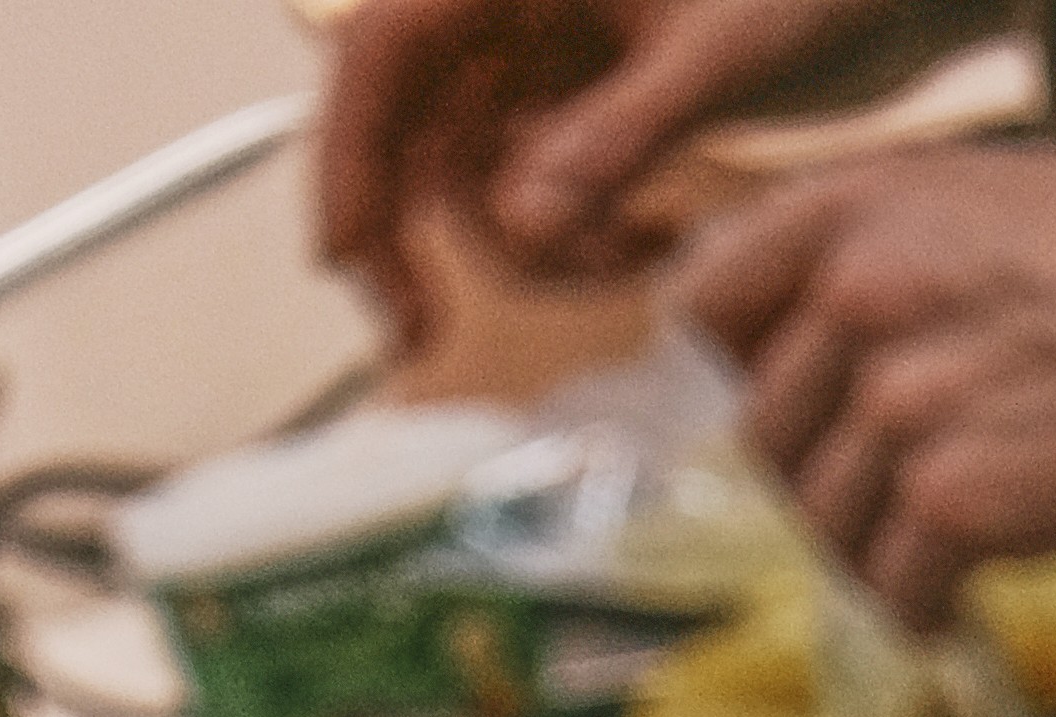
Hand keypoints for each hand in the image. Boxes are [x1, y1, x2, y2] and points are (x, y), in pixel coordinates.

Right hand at [315, 0, 958, 346]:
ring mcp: (531, 42)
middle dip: (413, 232)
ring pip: (473, 166)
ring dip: (530, 242)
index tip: (344, 259)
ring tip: (632, 260)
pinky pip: (537, 173)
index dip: (348, 159)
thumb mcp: (710, 54)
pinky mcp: (573, 84)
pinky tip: (651, 239)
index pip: (380, 52)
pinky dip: (577, 226)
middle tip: (423, 336)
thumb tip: (524, 225)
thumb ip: (617, 134)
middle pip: (405, 121)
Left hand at [680, 135, 1055, 623]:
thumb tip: (845, 333)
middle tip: (893, 512)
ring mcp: (903, 398)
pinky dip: (924, 613)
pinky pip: (898, 588)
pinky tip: (957, 609)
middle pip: (767, 436)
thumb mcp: (993, 199)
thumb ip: (895, 252)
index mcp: (858, 204)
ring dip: (877, 560)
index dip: (746, 375)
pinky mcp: (960, 498)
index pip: (711, 306)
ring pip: (826, 526)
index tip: (796, 417)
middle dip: (825, 485)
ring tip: (937, 566)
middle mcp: (861, 291)